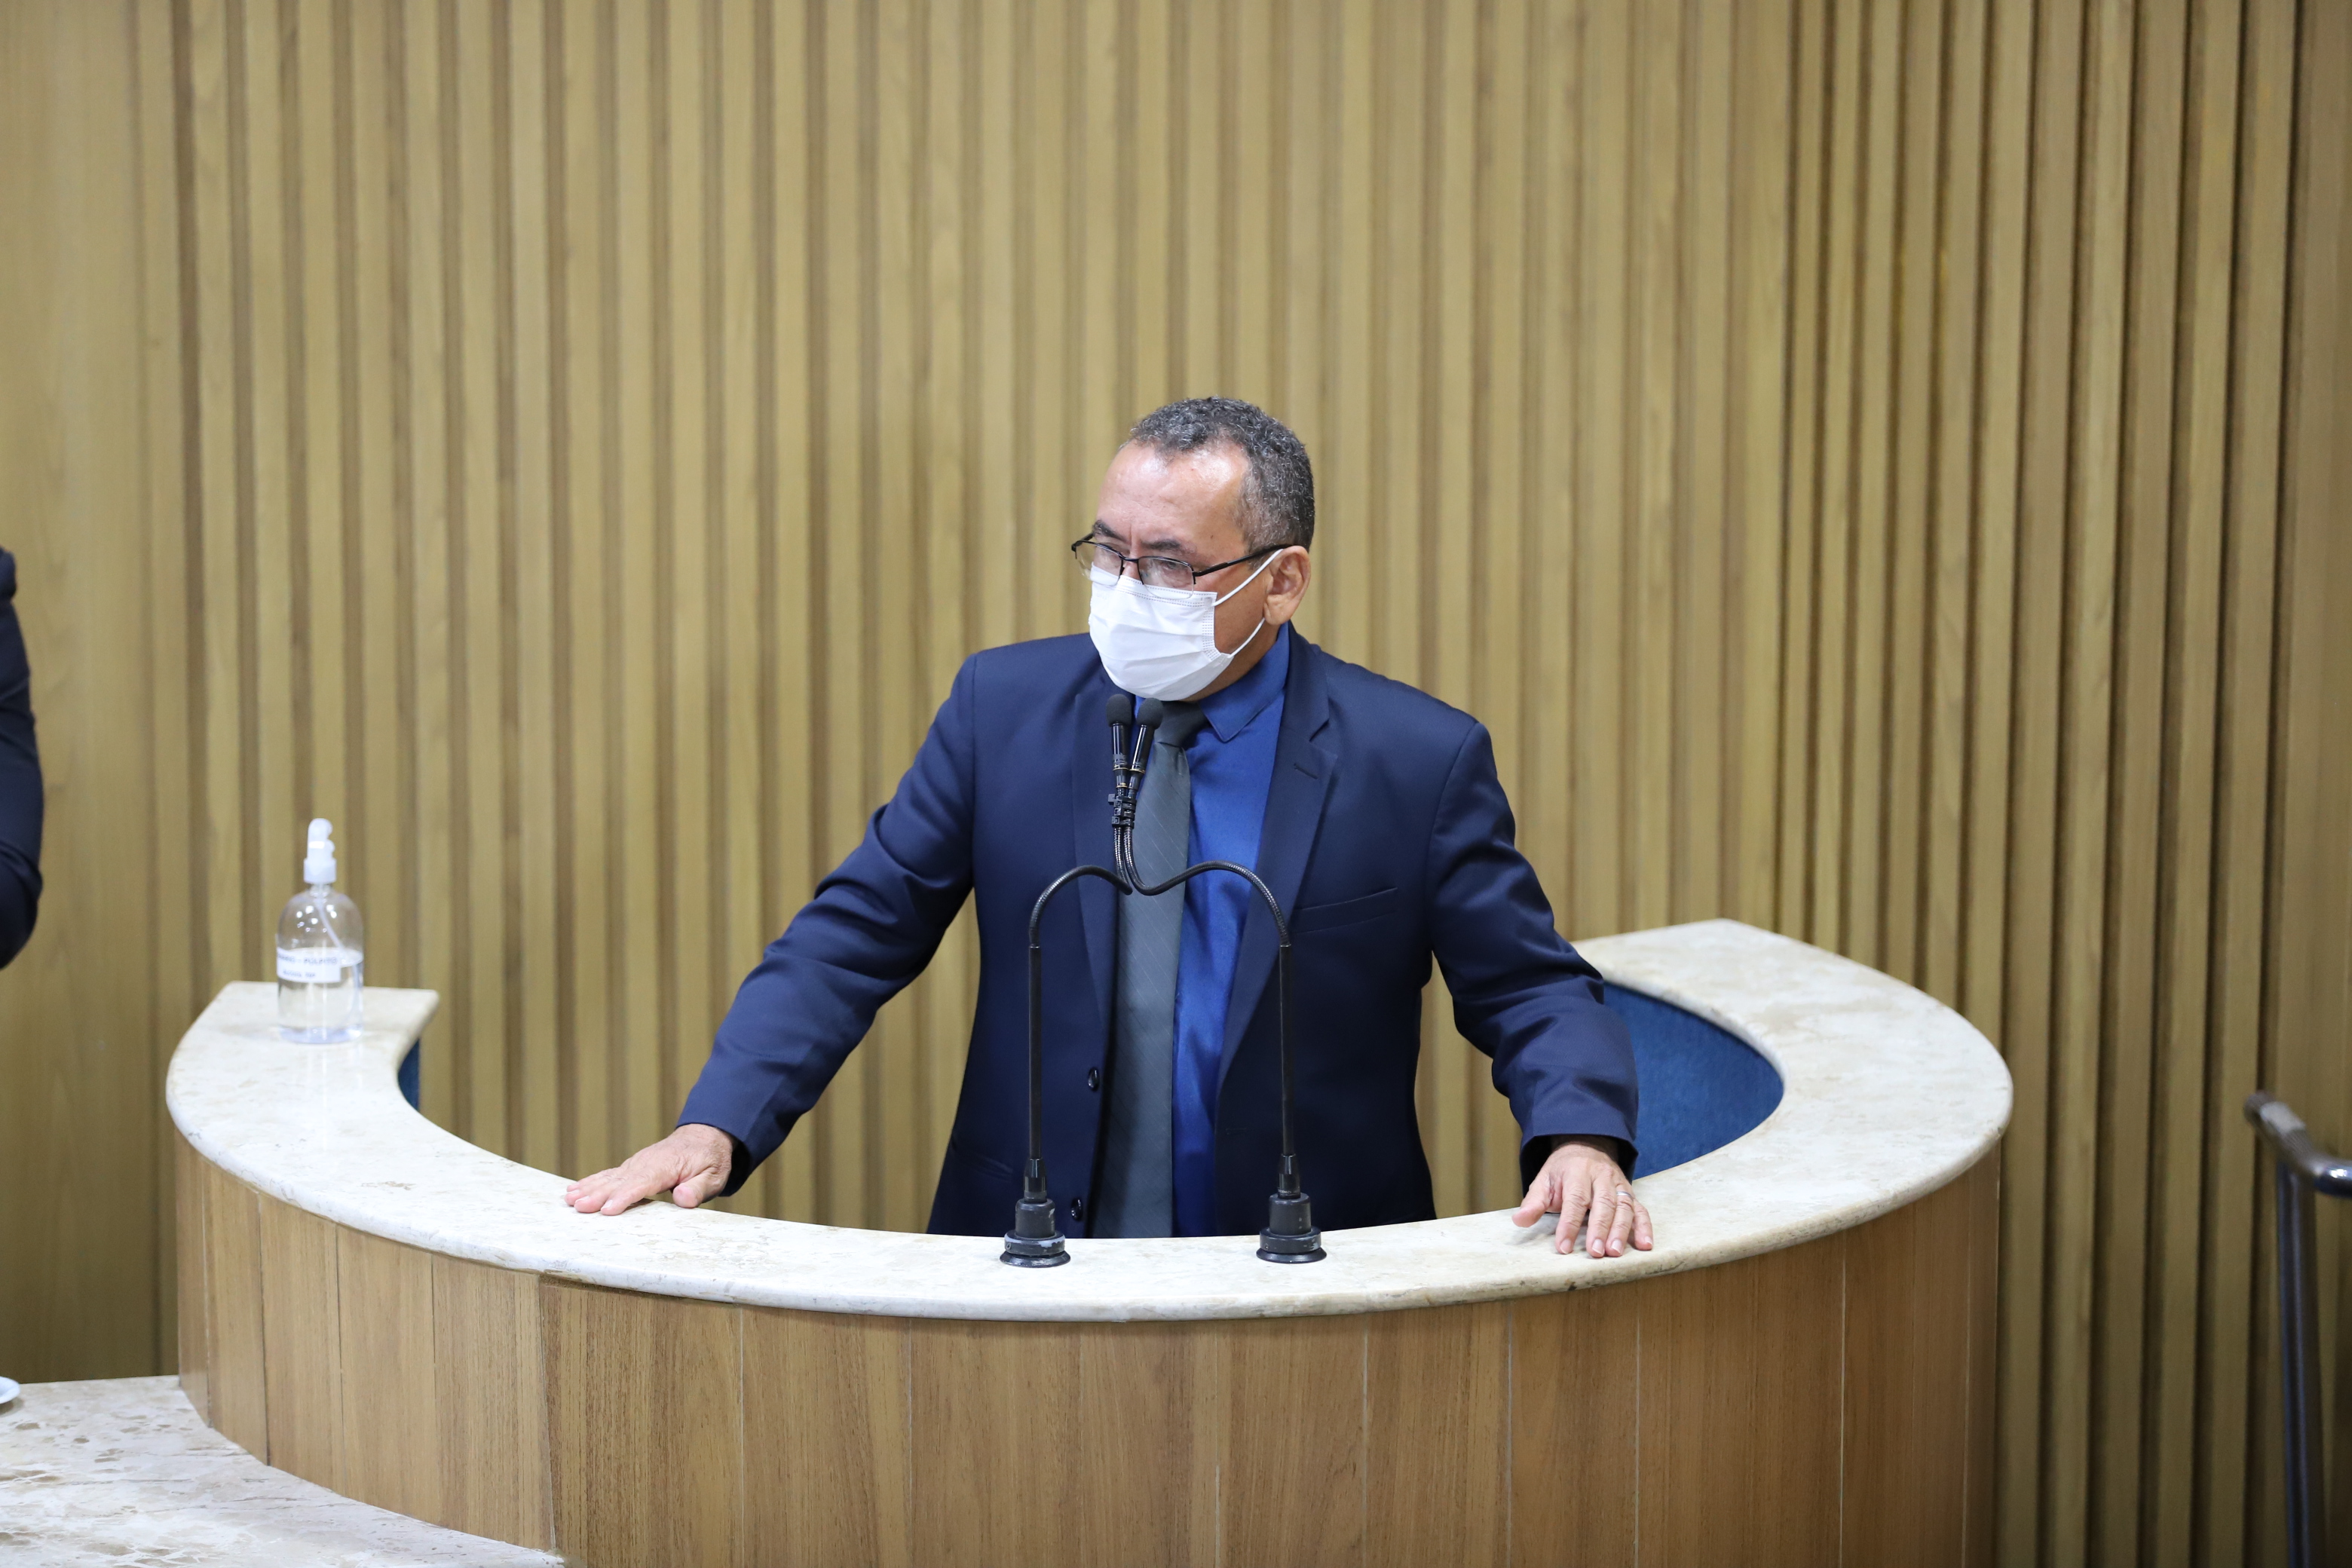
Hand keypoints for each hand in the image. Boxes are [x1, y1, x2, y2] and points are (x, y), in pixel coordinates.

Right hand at [564, 1124, 733, 1214]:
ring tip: (569, 1200)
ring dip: (589, 1188)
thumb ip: (698, 1188)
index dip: (624, 1197)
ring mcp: (637, 1163)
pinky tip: (573, 1189)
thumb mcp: (714, 1175)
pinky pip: (609, 1174)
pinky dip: (590, 1181)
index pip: (642, 1183)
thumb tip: (681, 1197)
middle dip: (598, 1195)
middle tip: (579, 1208)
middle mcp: (647, 1163)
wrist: (705, 1137)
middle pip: (620, 1181)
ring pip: (610, 1177)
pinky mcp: (632, 1166)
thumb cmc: (710, 1160)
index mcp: (667, 1166)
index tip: (607, 1210)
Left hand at [1511, 1137, 1654, 1257]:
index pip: (1574, 1200)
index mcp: (1577, 1172)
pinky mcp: (1631, 1194)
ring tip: (1615, 1253)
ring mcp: (1619, 1185)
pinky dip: (1645, 1227)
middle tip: (1595, 1253)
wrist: (1586, 1147)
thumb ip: (1534, 1201)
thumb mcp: (1544, 1180)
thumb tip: (1519, 1221)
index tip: (1563, 1247)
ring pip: (1624, 1207)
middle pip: (1603, 1204)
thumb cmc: (1563, 1170)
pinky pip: (1641, 1210)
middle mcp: (1601, 1177)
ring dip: (1621, 1231)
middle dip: (1599, 1229)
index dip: (1569, 1224)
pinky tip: (1645, 1245)